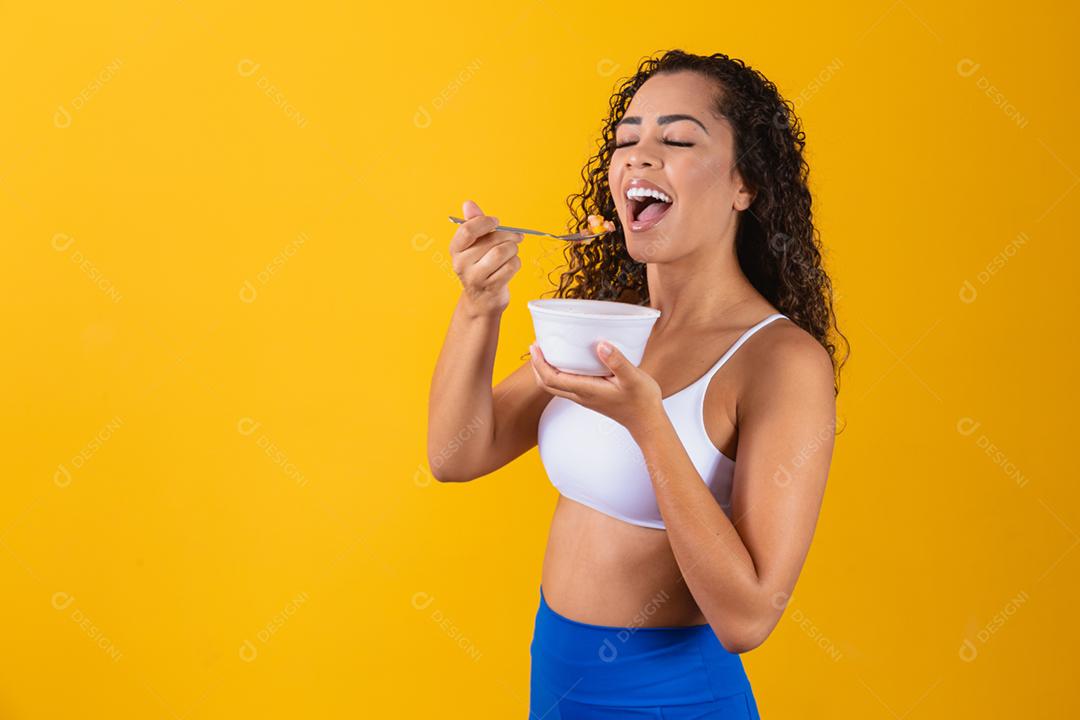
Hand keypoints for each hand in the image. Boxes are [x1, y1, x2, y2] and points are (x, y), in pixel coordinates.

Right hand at [450, 199, 523, 317]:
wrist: (481, 299)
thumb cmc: (480, 266)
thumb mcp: (474, 244)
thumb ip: (473, 223)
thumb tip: (468, 203)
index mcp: (456, 249)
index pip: (467, 230)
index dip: (485, 222)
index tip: (496, 222)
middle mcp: (462, 264)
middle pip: (491, 241)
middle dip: (508, 236)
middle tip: (516, 236)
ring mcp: (476, 277)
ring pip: (502, 252)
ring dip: (513, 249)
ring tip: (512, 251)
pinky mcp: (491, 287)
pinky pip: (511, 267)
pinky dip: (516, 262)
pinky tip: (512, 264)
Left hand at [529, 340, 663, 434]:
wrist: (646, 421)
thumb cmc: (641, 401)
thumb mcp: (632, 378)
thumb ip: (617, 361)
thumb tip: (601, 345)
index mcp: (586, 390)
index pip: (552, 379)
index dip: (539, 363)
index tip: (536, 346)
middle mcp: (581, 395)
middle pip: (547, 384)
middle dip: (537, 365)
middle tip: (536, 345)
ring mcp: (584, 398)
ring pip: (555, 386)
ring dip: (546, 370)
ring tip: (547, 351)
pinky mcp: (590, 397)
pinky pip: (566, 386)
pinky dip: (558, 373)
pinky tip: (567, 361)